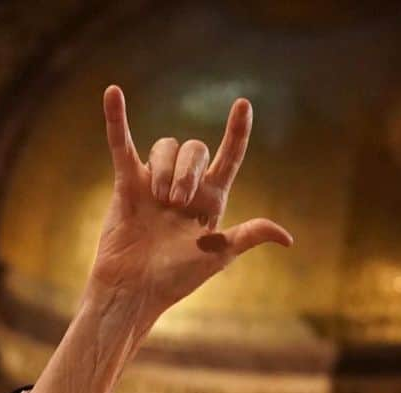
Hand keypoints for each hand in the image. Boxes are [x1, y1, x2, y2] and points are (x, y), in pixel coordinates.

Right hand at [84, 85, 292, 325]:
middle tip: (177, 203)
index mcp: (210, 200)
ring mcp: (154, 182)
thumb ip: (248, 236)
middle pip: (194, 149)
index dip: (237, 132)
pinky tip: (113, 92)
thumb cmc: (175, 280)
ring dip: (165, 170)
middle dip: (187, 171)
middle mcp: (184, 187)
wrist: (135, 291)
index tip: (243, 104)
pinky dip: (116, 119)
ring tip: (159, 201)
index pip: (229, 157)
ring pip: (165, 147)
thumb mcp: (218, 256)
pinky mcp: (127, 184)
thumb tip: (287, 238)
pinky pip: (122, 145)